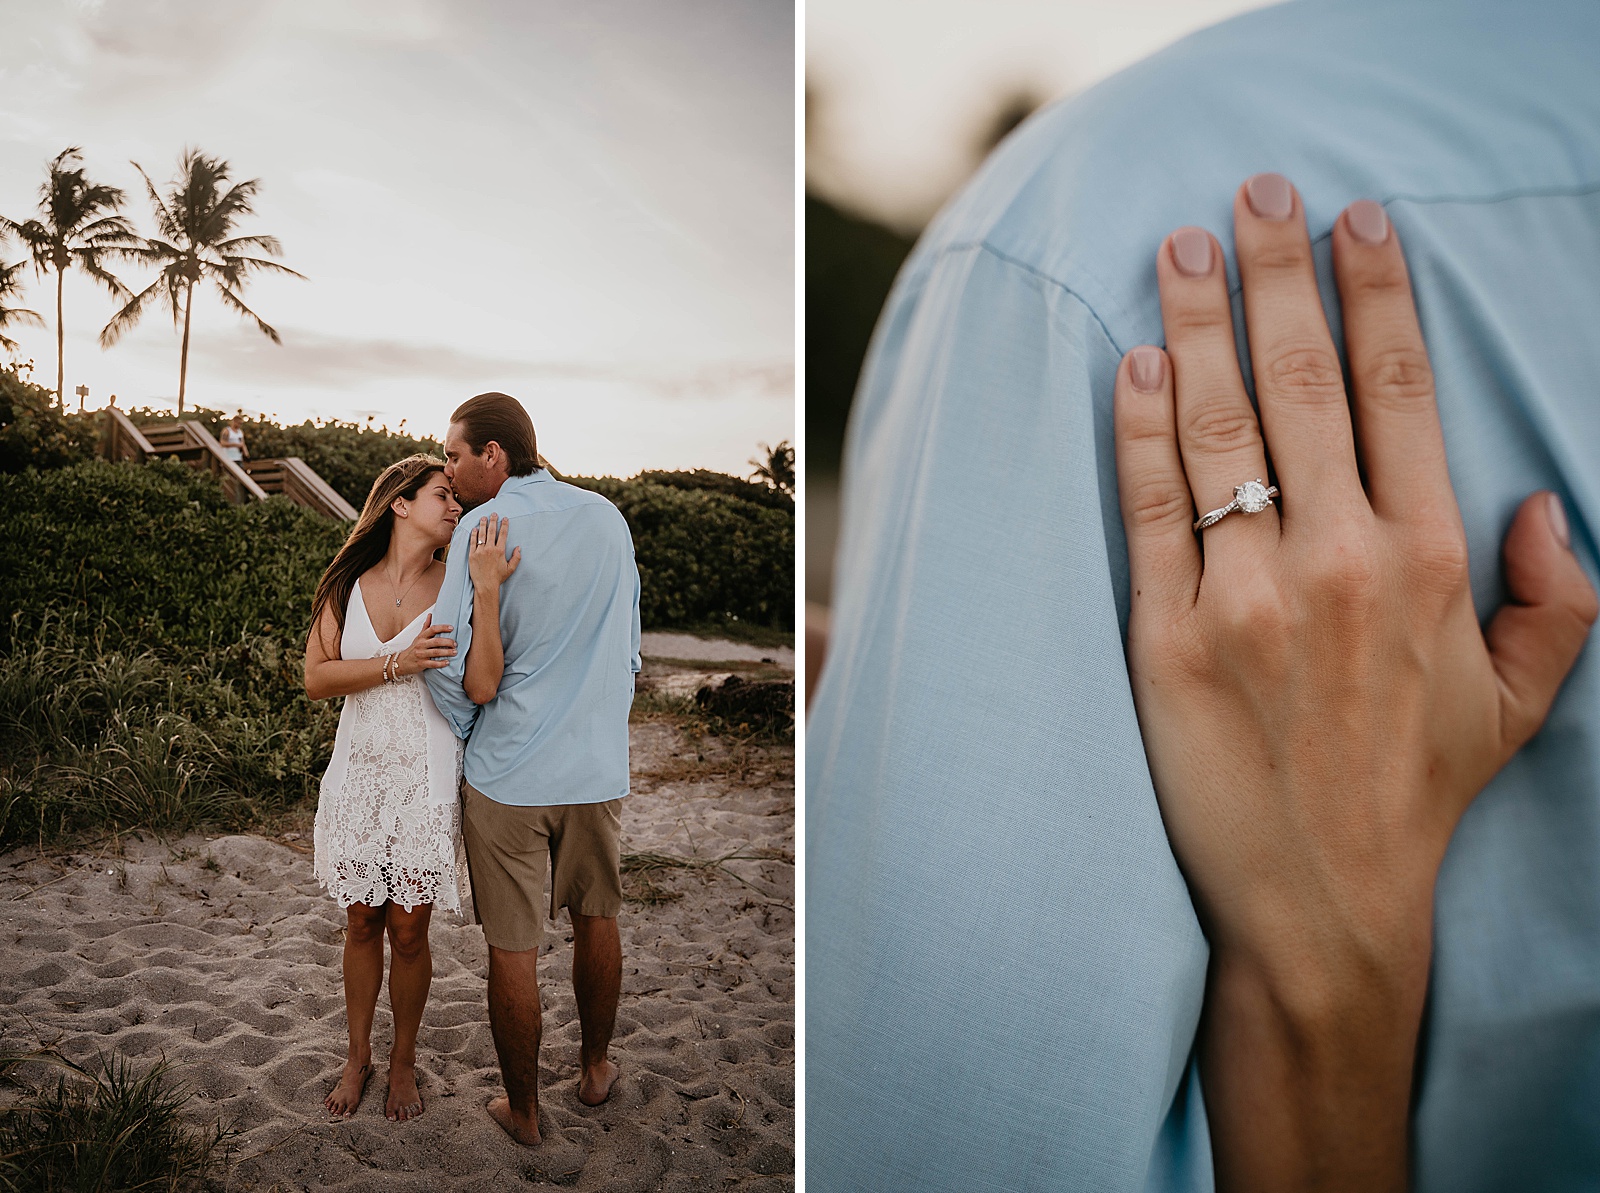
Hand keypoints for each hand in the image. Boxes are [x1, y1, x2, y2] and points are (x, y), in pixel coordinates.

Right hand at [393, 614, 455, 676]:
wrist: (402, 662)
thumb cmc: (413, 648)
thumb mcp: (419, 637)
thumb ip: (426, 627)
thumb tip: (430, 615)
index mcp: (422, 637)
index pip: (432, 629)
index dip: (442, 628)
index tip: (451, 628)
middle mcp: (421, 644)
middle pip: (436, 641)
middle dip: (447, 642)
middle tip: (455, 644)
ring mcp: (421, 654)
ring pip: (435, 652)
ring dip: (446, 652)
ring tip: (455, 652)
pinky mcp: (421, 663)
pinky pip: (432, 663)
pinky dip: (440, 663)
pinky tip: (447, 662)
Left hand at [467, 513, 521, 588]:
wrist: (486, 585)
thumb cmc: (498, 578)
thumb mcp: (510, 569)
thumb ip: (516, 558)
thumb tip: (519, 548)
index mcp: (500, 551)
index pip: (503, 535)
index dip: (504, 525)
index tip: (504, 518)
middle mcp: (490, 549)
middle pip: (492, 532)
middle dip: (493, 521)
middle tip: (494, 514)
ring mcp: (480, 551)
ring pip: (482, 535)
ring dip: (483, 525)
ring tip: (483, 518)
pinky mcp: (472, 555)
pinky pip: (472, 542)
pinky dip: (474, 535)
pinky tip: (475, 529)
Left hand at [1113, 174, 1595, 1186]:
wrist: (1322, 903)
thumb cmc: (1415, 792)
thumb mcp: (1516, 700)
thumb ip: (1555, 597)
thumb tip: (1544, 499)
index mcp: (1431, 561)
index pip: (1401, 392)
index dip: (1377, 294)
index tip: (1356, 220)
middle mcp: (1343, 564)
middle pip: (1303, 386)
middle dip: (1279, 275)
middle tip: (1254, 193)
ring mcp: (1248, 600)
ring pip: (1219, 432)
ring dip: (1198, 325)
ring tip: (1177, 247)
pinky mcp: (1168, 640)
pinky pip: (1151, 514)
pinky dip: (1140, 432)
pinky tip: (1135, 365)